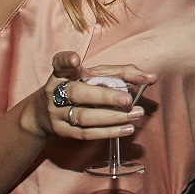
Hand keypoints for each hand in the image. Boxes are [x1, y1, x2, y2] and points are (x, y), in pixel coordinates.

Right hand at [19, 50, 152, 141]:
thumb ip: (121, 73)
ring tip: (136, 114)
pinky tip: (126, 128)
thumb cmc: (76, 88)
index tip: (76, 60)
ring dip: (112, 117)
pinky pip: (86, 133)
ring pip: (84, 117)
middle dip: (104, 97)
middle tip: (128, 100)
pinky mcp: (62, 131)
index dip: (67, 60)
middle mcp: (55, 91)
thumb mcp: (91, 76)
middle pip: (78, 93)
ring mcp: (56, 113)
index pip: (60, 63)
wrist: (42, 113)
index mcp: (62, 73)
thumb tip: (151, 77)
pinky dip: (108, 132)